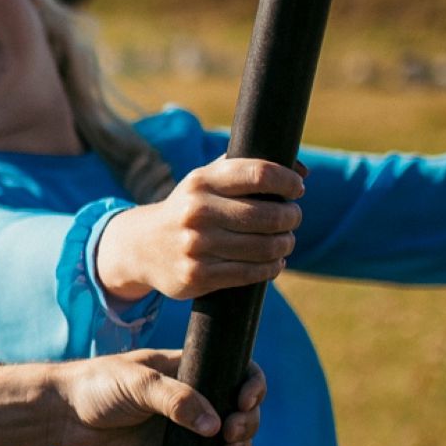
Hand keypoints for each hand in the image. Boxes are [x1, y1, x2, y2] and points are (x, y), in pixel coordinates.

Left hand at [51, 353, 264, 445]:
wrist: (65, 415)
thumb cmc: (99, 386)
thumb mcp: (138, 383)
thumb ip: (175, 399)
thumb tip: (214, 426)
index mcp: (189, 369)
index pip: (237, 371)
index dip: (251, 385)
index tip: (245, 400)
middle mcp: (194, 397)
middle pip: (241, 408)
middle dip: (248, 421)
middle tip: (232, 433)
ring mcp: (185, 427)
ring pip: (230, 437)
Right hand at [96, 158, 303, 303]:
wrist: (141, 247)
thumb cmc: (188, 208)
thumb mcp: (206, 181)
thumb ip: (247, 168)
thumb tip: (303, 170)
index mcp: (202, 181)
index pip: (259, 174)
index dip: (287, 181)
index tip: (297, 188)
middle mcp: (197, 211)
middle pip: (267, 215)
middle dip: (290, 217)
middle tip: (293, 218)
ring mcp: (196, 246)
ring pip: (263, 247)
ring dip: (284, 244)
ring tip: (286, 241)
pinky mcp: (197, 276)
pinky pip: (249, 273)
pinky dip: (271, 268)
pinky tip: (274, 262)